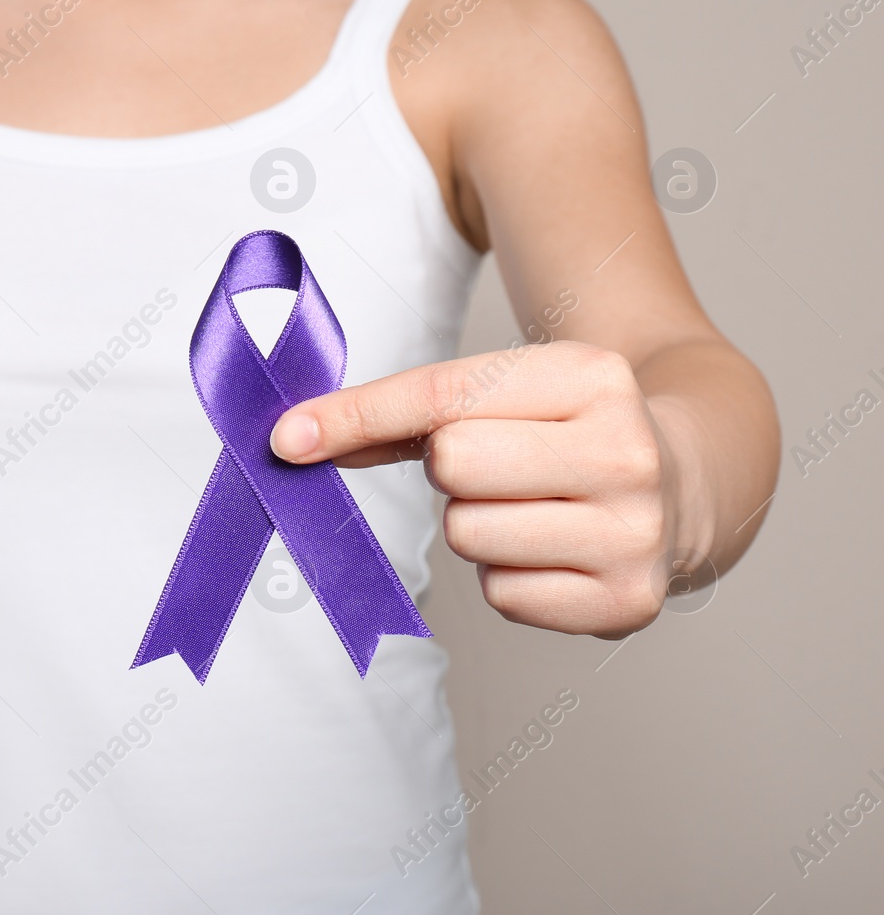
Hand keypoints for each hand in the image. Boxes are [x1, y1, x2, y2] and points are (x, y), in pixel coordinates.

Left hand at [269, 341, 686, 638]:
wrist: (687, 479)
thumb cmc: (565, 430)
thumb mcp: (505, 393)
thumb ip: (398, 412)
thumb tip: (294, 436)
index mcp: (591, 375)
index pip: (440, 396)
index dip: (354, 416)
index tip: (288, 436)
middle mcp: (624, 450)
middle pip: (453, 464)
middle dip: (451, 469)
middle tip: (498, 467)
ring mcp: (634, 531)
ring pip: (469, 534)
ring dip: (476, 526)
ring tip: (529, 507)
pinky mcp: (626, 601)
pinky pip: (502, 594)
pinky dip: (508, 577)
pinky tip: (551, 550)